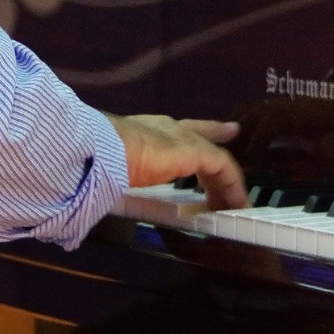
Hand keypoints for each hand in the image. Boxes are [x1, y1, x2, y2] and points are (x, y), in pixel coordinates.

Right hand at [106, 113, 248, 209]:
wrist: (100, 149)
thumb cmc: (97, 160)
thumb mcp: (112, 166)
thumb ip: (117, 175)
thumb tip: (95, 198)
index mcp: (147, 131)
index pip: (179, 130)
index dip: (200, 131)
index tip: (222, 129)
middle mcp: (168, 130)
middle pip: (203, 139)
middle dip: (220, 152)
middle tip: (234, 170)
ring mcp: (182, 139)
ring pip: (215, 158)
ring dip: (226, 183)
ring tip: (238, 204)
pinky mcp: (194, 151)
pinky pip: (222, 167)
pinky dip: (232, 186)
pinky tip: (238, 203)